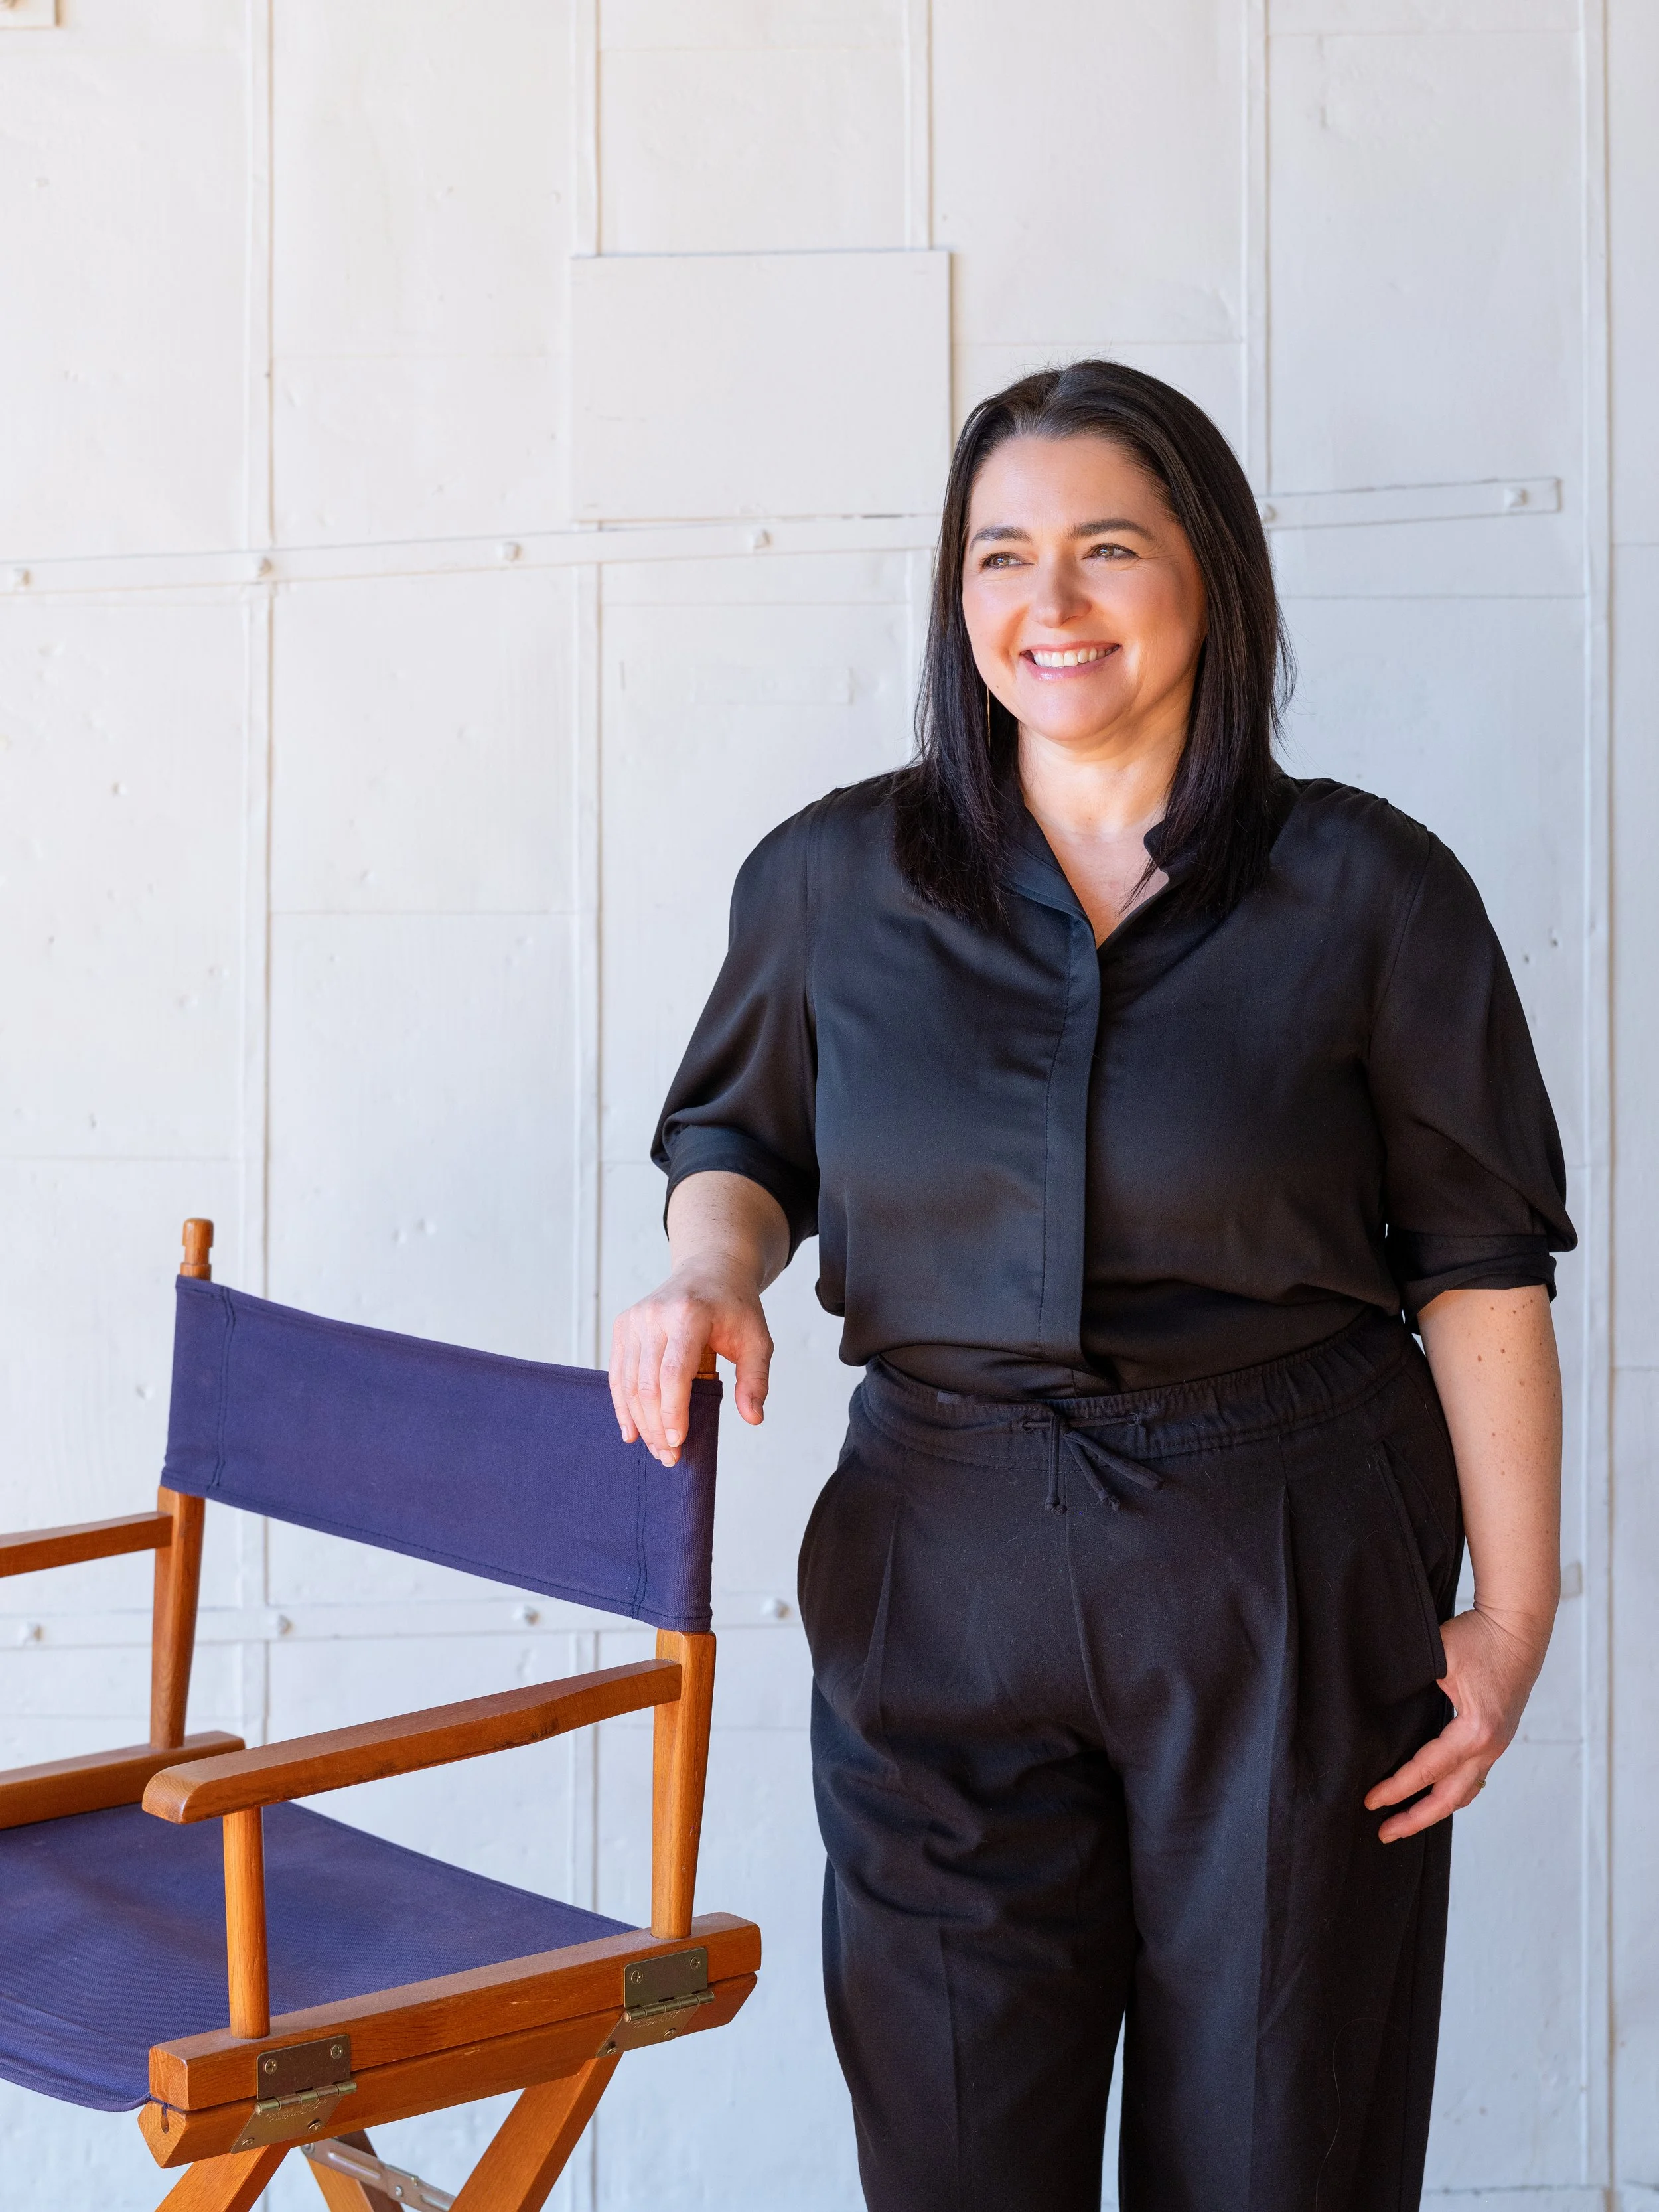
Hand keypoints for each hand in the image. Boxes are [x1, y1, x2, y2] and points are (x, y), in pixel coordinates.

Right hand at [609, 1260, 772, 1466]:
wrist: (710, 1270)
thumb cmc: (735, 1308)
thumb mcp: (757, 1339)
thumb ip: (755, 1379)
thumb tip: (753, 1417)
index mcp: (689, 1315)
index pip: (673, 1373)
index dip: (672, 1412)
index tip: (678, 1443)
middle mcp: (655, 1315)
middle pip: (647, 1383)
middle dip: (656, 1425)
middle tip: (670, 1457)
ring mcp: (635, 1320)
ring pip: (628, 1382)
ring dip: (640, 1421)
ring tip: (657, 1449)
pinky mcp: (624, 1326)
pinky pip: (617, 1373)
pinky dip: (622, 1404)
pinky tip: (631, 1431)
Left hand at [1364, 1605, 1549, 1841]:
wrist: (1518, 1626)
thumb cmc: (1479, 1637)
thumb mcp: (1437, 1655)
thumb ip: (1409, 1682)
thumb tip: (1374, 1702)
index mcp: (1474, 1730)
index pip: (1426, 1770)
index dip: (1396, 1788)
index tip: (1370, 1801)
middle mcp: (1490, 1745)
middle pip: (1450, 1798)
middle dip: (1416, 1818)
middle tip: (1384, 1833)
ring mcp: (1497, 1744)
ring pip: (1465, 1792)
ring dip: (1435, 1810)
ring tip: (1406, 1822)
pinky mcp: (1497, 1737)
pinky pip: (1474, 1776)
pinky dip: (1452, 1792)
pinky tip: (1434, 1795)